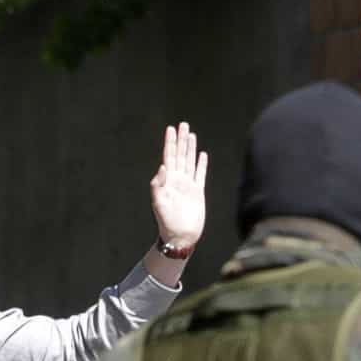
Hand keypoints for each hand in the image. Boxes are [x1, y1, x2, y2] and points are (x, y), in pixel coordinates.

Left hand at [147, 121, 207, 266]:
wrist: (180, 236)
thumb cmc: (167, 222)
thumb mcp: (159, 203)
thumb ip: (158, 185)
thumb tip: (162, 167)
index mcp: (168, 180)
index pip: (169, 156)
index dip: (170, 142)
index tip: (170, 129)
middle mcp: (178, 180)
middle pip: (180, 155)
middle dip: (181, 140)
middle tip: (182, 124)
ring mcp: (188, 185)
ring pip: (190, 161)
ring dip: (190, 148)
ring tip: (191, 134)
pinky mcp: (198, 192)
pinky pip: (200, 174)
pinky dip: (201, 164)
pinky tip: (202, 155)